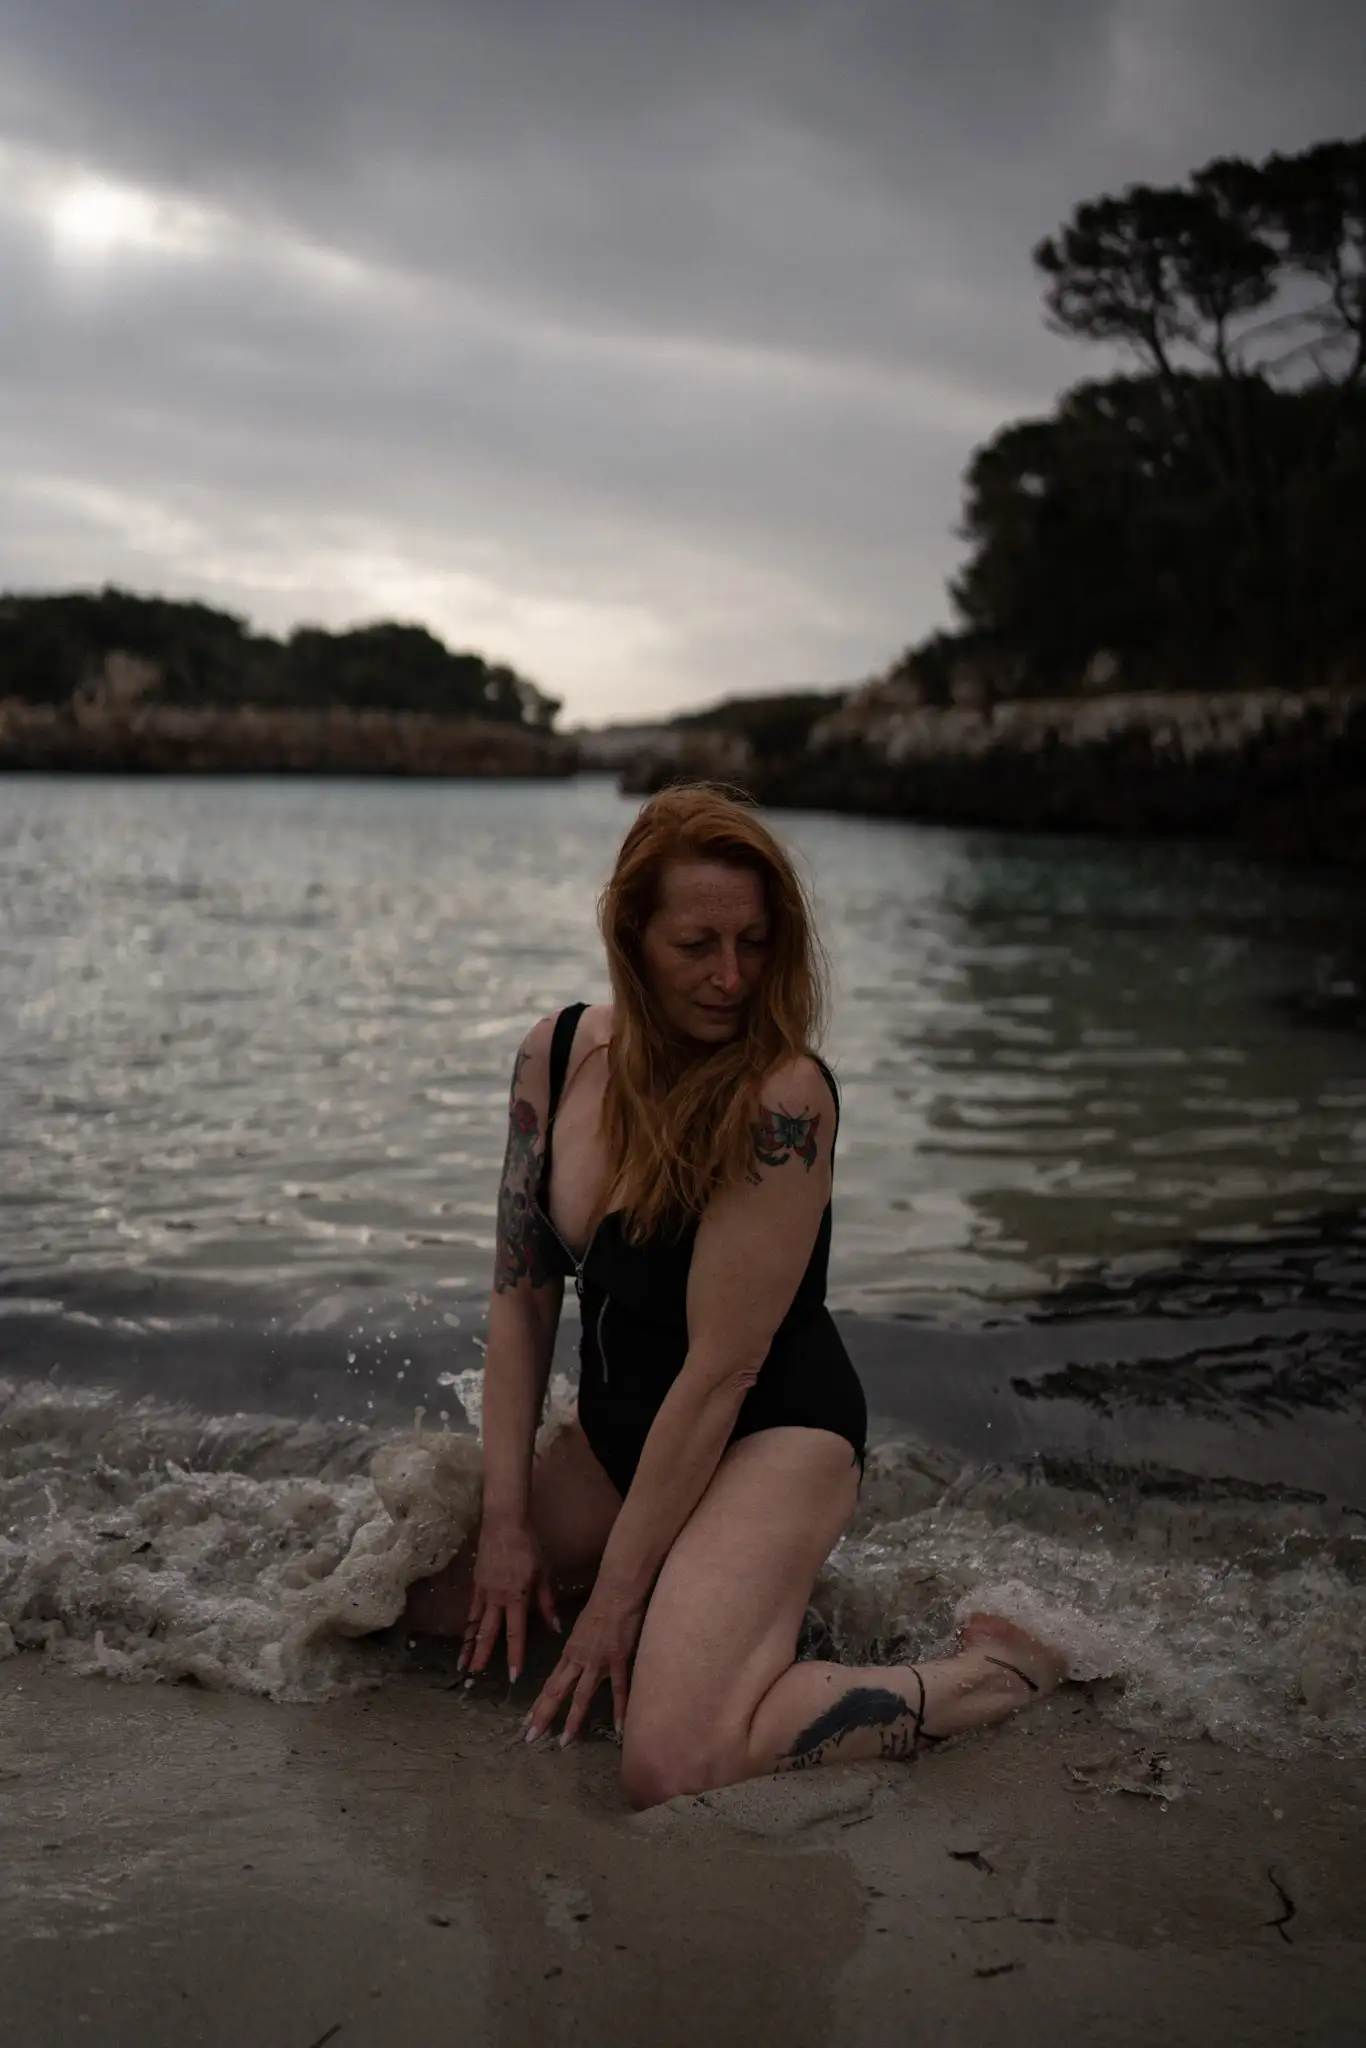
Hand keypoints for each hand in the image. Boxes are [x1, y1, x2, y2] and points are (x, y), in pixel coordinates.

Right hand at [460, 1514, 558, 1684]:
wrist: (504, 1523)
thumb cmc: (528, 1546)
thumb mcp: (544, 1573)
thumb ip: (547, 1603)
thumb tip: (555, 1627)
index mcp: (516, 1596)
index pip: (515, 1632)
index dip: (515, 1655)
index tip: (513, 1675)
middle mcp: (497, 1597)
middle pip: (488, 1632)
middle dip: (482, 1656)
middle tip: (475, 1677)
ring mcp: (483, 1591)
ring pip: (475, 1623)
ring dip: (469, 1645)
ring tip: (463, 1665)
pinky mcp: (476, 1583)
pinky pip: (472, 1609)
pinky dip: (469, 1625)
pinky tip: (466, 1636)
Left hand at [523, 1584, 643, 1746]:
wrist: (617, 1592)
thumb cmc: (600, 1605)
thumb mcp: (581, 1629)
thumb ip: (577, 1648)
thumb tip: (573, 1661)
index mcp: (569, 1652)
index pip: (549, 1683)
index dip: (538, 1704)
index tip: (527, 1722)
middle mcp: (578, 1660)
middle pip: (556, 1692)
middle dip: (542, 1716)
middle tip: (530, 1738)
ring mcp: (597, 1662)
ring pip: (581, 1696)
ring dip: (572, 1720)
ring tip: (564, 1742)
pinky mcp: (618, 1660)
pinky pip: (619, 1689)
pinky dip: (619, 1710)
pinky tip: (619, 1728)